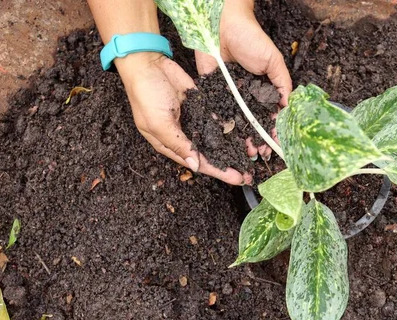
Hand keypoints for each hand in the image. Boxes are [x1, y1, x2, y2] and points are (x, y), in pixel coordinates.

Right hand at [116, 52, 250, 184]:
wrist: (147, 63)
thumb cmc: (146, 95)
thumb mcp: (159, 123)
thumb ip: (178, 143)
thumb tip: (195, 165)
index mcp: (170, 144)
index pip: (197, 162)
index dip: (217, 171)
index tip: (236, 179)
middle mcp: (184, 135)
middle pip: (209, 154)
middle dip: (228, 163)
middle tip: (248, 173)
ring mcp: (193, 119)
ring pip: (215, 138)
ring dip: (231, 147)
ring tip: (250, 156)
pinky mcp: (200, 105)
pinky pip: (217, 118)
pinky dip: (229, 125)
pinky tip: (245, 134)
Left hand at [195, 0, 291, 159]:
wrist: (222, 25)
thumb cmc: (251, 39)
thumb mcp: (273, 62)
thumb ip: (282, 84)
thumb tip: (287, 107)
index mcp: (262, 89)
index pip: (269, 115)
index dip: (273, 130)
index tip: (276, 144)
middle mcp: (245, 96)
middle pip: (252, 123)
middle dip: (257, 140)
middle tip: (260, 154)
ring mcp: (228, 96)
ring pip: (235, 122)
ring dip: (241, 139)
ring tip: (246, 153)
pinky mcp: (211, 92)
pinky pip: (216, 112)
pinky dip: (221, 127)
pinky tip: (226, 141)